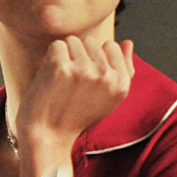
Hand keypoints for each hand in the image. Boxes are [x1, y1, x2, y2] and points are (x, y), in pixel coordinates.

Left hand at [17, 36, 134, 150]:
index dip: (94, 59)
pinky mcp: (61, 67)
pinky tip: (51, 79)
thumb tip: (128, 42)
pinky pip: (57, 45)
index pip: (110, 46)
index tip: (86, 80)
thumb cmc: (76, 115)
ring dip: (64, 56)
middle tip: (72, 83)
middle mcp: (106, 76)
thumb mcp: (109, 97)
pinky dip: (50, 59)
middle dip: (78, 56)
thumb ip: (122, 69)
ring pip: (72, 40)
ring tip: (62, 81)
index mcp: (122, 83)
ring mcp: (84, 70)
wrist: (48, 135)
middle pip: (90, 41)